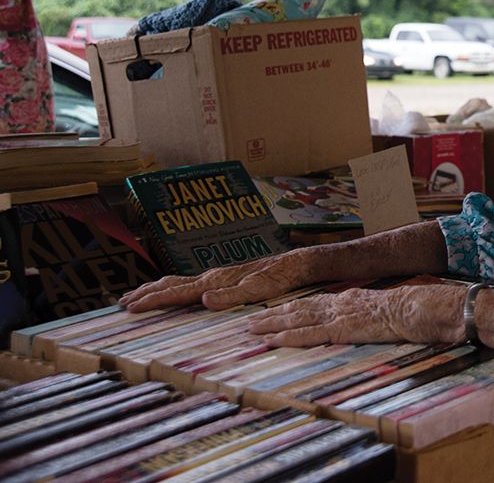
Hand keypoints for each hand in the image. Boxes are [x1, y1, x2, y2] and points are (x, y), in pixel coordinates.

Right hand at [120, 250, 312, 312]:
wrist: (294, 264)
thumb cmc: (279, 278)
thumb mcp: (259, 289)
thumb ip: (233, 295)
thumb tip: (204, 299)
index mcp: (216, 280)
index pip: (178, 291)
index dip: (153, 300)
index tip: (131, 307)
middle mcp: (212, 276)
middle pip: (171, 284)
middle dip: (146, 293)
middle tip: (121, 302)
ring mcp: (217, 276)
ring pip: (178, 282)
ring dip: (155, 289)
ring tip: (136, 296)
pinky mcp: (224, 278)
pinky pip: (189, 284)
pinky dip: (172, 288)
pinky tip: (172, 292)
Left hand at [246, 284, 466, 346]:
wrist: (428, 307)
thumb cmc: (418, 310)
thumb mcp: (392, 312)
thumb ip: (376, 316)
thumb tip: (374, 321)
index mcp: (354, 299)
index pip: (316, 304)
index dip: (292, 308)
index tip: (274, 313)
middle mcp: (343, 303)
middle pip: (300, 308)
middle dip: (273, 314)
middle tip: (249, 321)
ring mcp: (342, 314)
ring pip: (299, 318)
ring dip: (273, 323)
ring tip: (251, 329)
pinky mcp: (345, 328)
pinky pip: (311, 332)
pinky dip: (289, 335)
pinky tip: (273, 339)